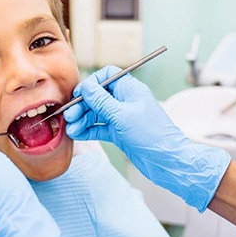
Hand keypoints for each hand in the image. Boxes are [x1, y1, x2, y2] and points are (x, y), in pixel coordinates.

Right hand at [64, 66, 229, 211]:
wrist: (166, 160)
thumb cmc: (151, 134)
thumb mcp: (122, 115)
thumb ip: (101, 101)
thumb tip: (86, 86)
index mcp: (130, 89)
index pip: (107, 76)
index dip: (92, 84)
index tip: (79, 95)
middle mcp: (125, 101)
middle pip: (97, 97)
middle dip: (82, 106)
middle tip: (69, 116)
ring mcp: (121, 118)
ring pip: (96, 114)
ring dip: (83, 120)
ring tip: (72, 129)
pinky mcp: (119, 133)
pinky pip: (99, 128)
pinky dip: (88, 130)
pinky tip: (77, 134)